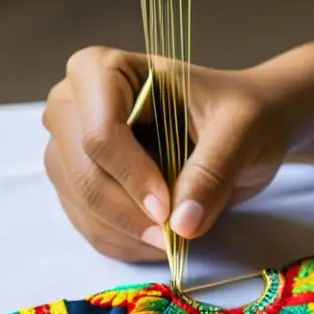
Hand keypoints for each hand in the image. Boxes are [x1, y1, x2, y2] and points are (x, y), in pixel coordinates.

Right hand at [41, 46, 301, 260]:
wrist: (243, 127)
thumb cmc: (241, 114)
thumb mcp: (241, 132)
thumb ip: (211, 173)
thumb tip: (181, 225)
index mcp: (104, 71)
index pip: (100, 134)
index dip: (132, 177)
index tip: (168, 210)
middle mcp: (73, 105)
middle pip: (83, 173)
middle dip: (129, 214)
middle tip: (173, 237)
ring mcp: (70, 147)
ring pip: (81, 205)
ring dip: (127, 234)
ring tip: (173, 240)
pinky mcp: (80, 185)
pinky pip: (90, 225)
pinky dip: (124, 243)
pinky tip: (160, 243)